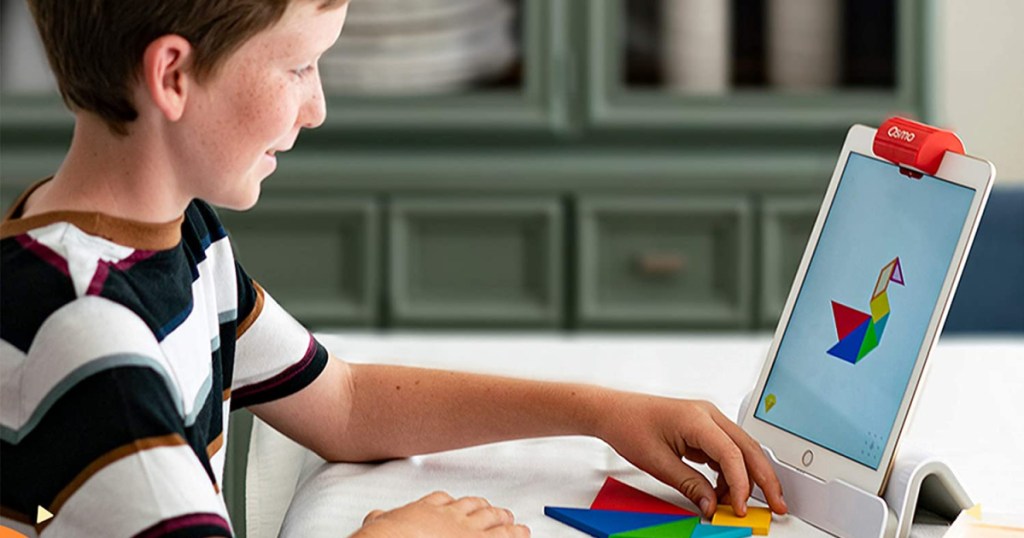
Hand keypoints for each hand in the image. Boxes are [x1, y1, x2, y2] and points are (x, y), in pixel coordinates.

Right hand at [352, 491, 529, 537]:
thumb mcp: (376, 525)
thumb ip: (381, 519)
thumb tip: (375, 517)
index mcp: (424, 510)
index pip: (442, 500)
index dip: (453, 503)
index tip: (458, 504)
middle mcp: (448, 517)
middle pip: (471, 507)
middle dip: (484, 508)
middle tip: (494, 509)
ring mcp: (466, 530)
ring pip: (491, 519)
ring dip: (504, 519)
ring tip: (513, 521)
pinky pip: (503, 537)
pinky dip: (515, 535)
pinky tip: (522, 534)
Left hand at [595, 394, 786, 518]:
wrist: (614, 412)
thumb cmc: (629, 426)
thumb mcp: (657, 463)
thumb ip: (689, 485)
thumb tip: (711, 505)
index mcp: (697, 419)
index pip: (732, 453)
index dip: (741, 484)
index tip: (740, 507)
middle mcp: (708, 415)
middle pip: (748, 449)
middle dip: (765, 479)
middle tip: (777, 504)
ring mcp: (707, 421)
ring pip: (740, 451)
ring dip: (745, 478)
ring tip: (739, 504)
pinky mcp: (703, 429)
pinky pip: (726, 452)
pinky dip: (729, 473)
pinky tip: (723, 491)